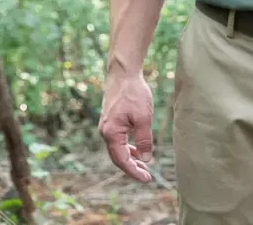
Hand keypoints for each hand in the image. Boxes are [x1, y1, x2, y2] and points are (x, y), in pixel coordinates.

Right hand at [98, 68, 155, 182]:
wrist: (123, 73)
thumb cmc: (134, 93)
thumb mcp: (143, 118)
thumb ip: (144, 140)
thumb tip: (145, 159)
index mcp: (111, 133)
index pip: (122, 160)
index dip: (134, 171)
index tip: (147, 179)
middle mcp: (105, 131)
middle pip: (118, 157)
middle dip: (132, 167)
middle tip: (147, 176)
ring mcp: (106, 126)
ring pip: (117, 149)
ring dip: (130, 158)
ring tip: (144, 165)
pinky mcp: (110, 120)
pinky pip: (118, 140)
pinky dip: (127, 147)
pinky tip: (137, 150)